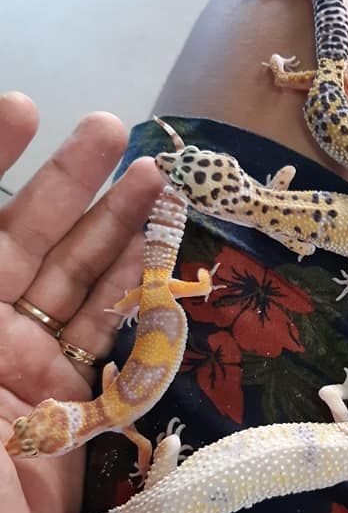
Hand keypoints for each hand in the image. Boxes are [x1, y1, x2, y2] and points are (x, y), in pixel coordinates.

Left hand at [0, 92, 163, 512]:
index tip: (22, 110)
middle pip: (24, 240)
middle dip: (67, 184)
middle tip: (113, 131)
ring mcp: (27, 367)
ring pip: (75, 281)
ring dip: (112, 229)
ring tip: (154, 175)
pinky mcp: (72, 402)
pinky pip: (109, 335)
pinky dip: (136, 293)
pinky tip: (159, 253)